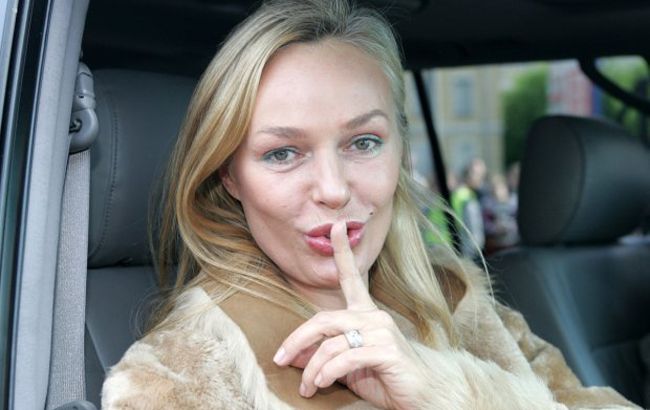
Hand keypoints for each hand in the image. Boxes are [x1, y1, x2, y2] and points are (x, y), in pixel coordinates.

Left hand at [273, 221, 429, 409]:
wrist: (424, 395)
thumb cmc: (386, 377)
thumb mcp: (347, 366)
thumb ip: (323, 356)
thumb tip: (292, 356)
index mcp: (366, 314)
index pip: (352, 278)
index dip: (342, 251)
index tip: (335, 227)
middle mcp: (374, 317)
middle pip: (324, 319)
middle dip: (297, 339)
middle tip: (279, 359)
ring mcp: (382, 331)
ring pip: (331, 343)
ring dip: (312, 368)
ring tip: (306, 387)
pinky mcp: (387, 350)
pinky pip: (345, 358)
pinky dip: (327, 372)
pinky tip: (322, 383)